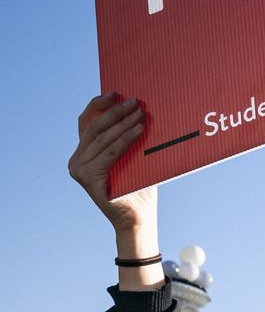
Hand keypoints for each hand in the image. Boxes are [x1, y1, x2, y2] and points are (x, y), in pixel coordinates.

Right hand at [68, 93, 154, 233]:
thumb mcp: (133, 157)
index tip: (116, 93)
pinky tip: (139, 131)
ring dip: (124, 124)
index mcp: (84, 153)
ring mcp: (79, 170)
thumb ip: (127, 138)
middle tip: (135, 101)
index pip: (87, 122)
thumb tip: (140, 110)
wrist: (138, 218)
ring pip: (103, 139)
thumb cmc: (139, 187)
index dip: (98, 105)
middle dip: (115, 112)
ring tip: (141, 114)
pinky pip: (109, 153)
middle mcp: (77, 160)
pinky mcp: (88, 179)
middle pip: (95, 127)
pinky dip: (125, 140)